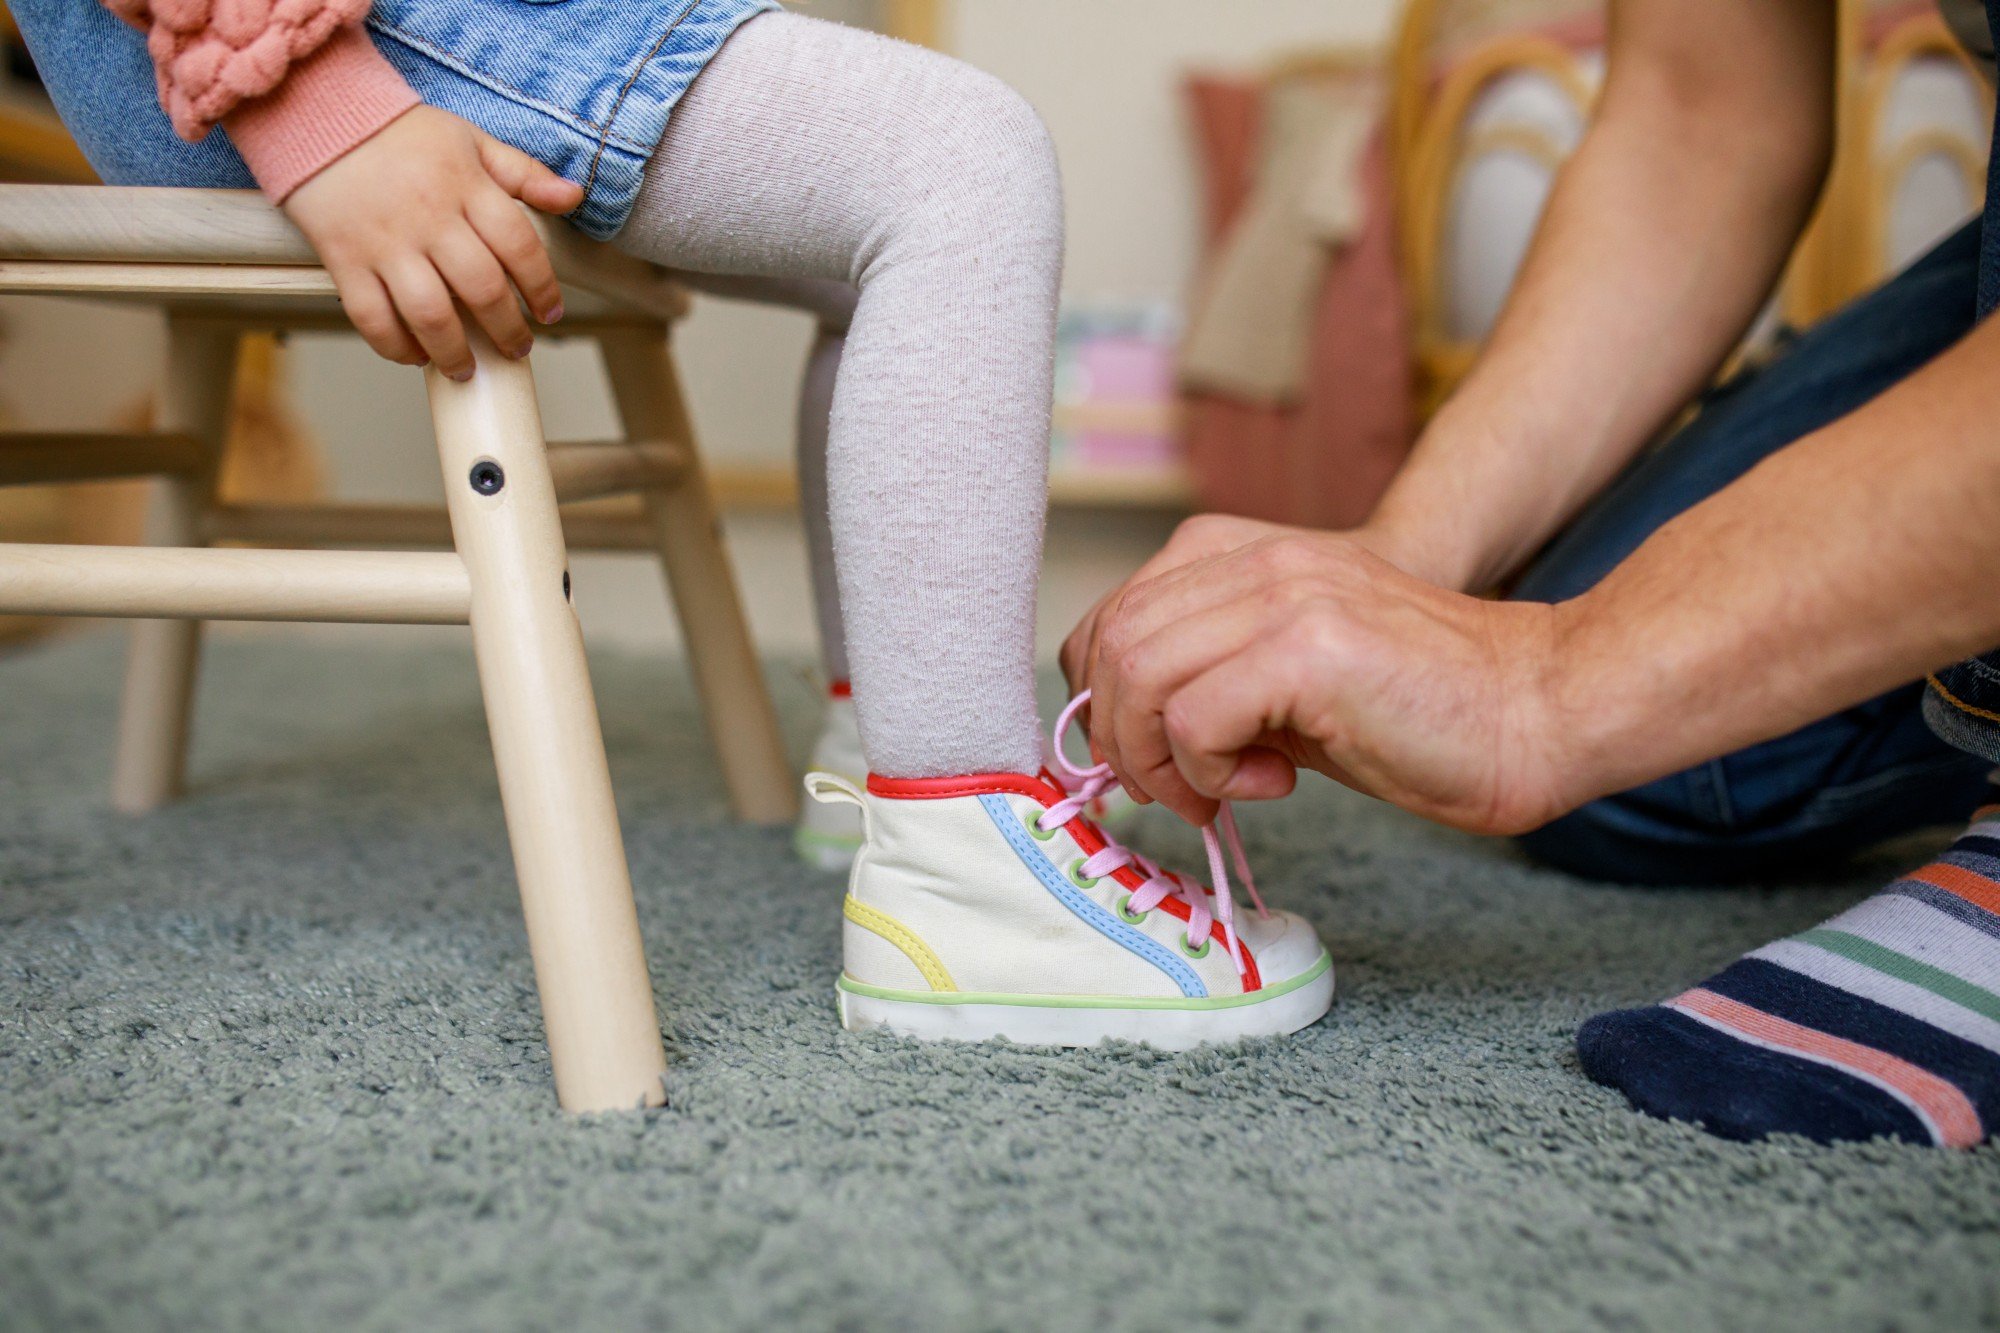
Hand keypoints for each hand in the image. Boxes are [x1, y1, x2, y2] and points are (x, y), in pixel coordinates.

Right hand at [283, 106, 585, 378]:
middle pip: (481, 288)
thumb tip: (572, 197)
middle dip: (507, 329)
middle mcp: (428, 217)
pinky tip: (414, 354)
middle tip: (517, 347)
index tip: (550, 312)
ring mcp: (385, 242)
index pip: (518, 245)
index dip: (542, 286)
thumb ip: (523, 173)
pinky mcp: (344, 259)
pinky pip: (372, 317)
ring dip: (454, 352)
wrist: (317, 116)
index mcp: (464, 186)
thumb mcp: (470, 140)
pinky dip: (395, 346)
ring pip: (429, 313)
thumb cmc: (400, 134)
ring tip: (467, 368)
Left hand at [1083, 531, 1577, 836]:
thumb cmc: (1421, 709)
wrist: (1537, 708)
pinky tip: (1274, 784)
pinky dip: (1210, 771)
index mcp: (1240, 554)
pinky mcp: (1308, 648)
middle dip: (1122, 739)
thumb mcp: (1287, 681)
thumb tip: (1125, 737)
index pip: (1111, 616)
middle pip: (1111, 643)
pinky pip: (1193, 716)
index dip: (1106, 699)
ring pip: (1137, 676)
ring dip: (1159, 759)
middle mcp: (1254, 560)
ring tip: (1220, 793)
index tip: (1149, 760)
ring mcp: (1282, 596)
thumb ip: (1209, 680)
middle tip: (1179, 792)